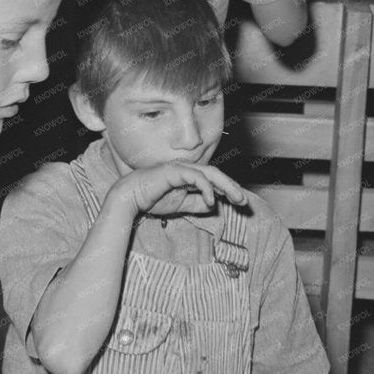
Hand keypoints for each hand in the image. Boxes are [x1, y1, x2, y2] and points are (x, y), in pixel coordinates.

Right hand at [113, 162, 246, 218]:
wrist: (130, 197)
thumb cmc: (151, 199)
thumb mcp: (180, 205)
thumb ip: (197, 204)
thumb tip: (214, 205)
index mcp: (189, 176)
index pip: (214, 180)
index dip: (228, 189)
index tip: (239, 202)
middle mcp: (187, 169)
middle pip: (216, 174)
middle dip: (232, 187)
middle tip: (243, 201)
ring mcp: (181, 168)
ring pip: (210, 173)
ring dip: (226, 186)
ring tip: (236, 199)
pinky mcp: (175, 171)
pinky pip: (196, 178)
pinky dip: (207, 188)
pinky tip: (212, 200)